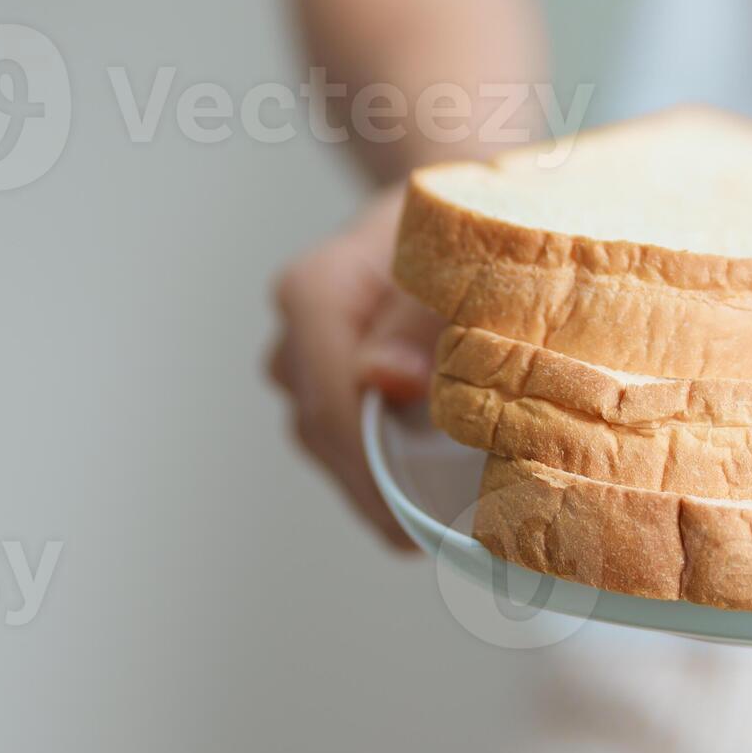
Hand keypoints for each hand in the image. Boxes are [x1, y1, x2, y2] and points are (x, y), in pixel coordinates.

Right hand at [264, 186, 443, 551]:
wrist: (447, 215)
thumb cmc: (455, 228)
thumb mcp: (452, 253)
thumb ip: (421, 315)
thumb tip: (389, 380)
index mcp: (314, 290)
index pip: (327, 394)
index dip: (369, 461)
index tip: (413, 517)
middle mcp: (295, 333)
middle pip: (323, 431)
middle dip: (379, 487)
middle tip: (444, 537)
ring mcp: (303, 366)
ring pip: (328, 446)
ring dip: (380, 487)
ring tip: (445, 526)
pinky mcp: (325, 390)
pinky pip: (342, 445)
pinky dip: (384, 473)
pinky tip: (429, 504)